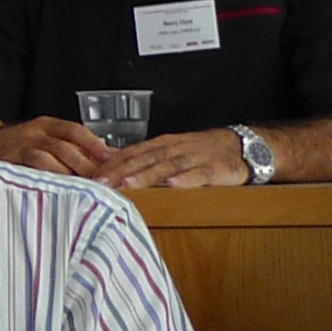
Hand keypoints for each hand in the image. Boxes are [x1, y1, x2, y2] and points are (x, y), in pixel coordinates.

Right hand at [0, 116, 120, 180]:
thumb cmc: (17, 146)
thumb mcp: (41, 137)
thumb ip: (68, 146)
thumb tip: (104, 158)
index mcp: (45, 125)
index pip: (74, 130)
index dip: (95, 144)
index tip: (114, 159)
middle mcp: (32, 133)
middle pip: (65, 147)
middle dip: (87, 165)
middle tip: (105, 182)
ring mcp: (18, 148)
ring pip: (48, 160)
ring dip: (68, 176)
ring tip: (87, 190)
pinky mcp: (6, 164)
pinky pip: (29, 174)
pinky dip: (46, 183)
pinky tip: (60, 194)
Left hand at [103, 128, 253, 188]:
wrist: (240, 145)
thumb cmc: (201, 151)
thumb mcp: (172, 150)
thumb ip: (145, 158)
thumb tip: (113, 165)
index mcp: (163, 145)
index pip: (132, 153)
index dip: (112, 164)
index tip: (91, 175)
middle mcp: (175, 149)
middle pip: (144, 160)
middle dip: (121, 171)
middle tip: (101, 183)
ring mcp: (194, 158)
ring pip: (167, 166)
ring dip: (147, 175)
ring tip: (129, 184)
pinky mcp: (214, 169)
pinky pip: (199, 174)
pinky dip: (186, 179)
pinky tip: (173, 185)